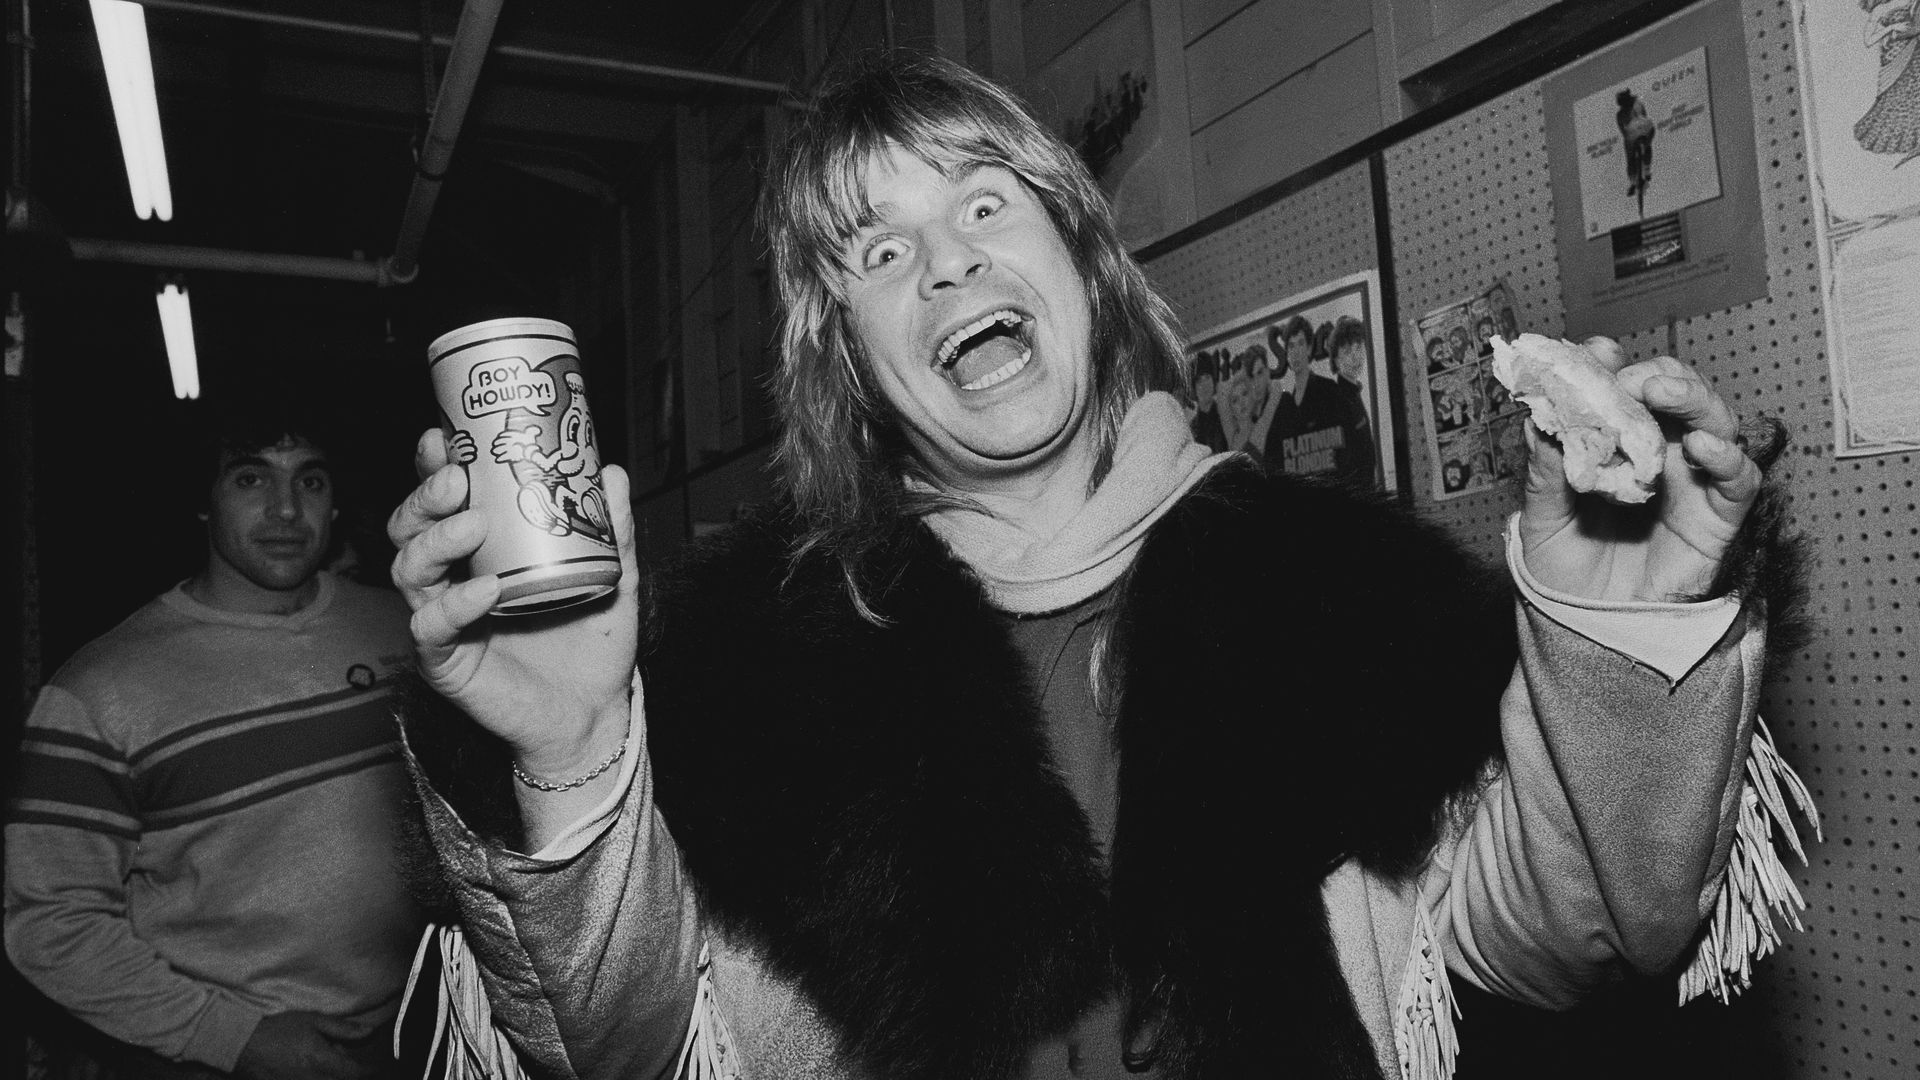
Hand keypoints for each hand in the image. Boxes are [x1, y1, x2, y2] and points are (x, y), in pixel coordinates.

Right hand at [233, 1012, 385, 1079]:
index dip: (369, 1070)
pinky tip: (312, 1069)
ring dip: (333, 1076)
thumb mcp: (313, 1021)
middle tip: (341, 1058)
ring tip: (321, 1061)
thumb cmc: (279, 1029)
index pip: (355, 1073)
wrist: (242, 1044)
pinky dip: (318, 1079)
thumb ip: (343, 1029)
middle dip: (349, 1073)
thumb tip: (369, 1032)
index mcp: (322, 1062)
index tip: (376, 1065)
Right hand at [388, 428, 640, 774]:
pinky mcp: (446, 662)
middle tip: (455, 479)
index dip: (433, 467)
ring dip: (435, 541)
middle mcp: (453, 580)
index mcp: (483, 552)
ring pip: (409, 570)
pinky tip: (484, 589)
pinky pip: (431, 627)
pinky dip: (453, 604)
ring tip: (472, 525)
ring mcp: (445, 619)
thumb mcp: (614, 577)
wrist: (594, 712)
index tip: (443, 437)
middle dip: (425, 497)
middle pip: (411, 528)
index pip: (444, 502)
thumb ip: (613, 530)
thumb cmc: (592, 644)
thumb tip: (610, 473)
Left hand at [1518, 337, 1761, 601]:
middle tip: (1631, 380)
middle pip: (1676, 395)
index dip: (1612, 366)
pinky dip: (1729, 455)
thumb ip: (1545, 470)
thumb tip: (1540, 416)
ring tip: (1661, 394)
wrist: (1585, 630)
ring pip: (1714, 421)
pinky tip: (1702, 447)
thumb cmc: (1563, 573)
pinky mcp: (1717, 517)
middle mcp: (1657, 453)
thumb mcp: (1541, 519)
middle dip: (1657, 377)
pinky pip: (1740, 478)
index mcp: (1613, 443)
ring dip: (1693, 399)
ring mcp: (1690, 481)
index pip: (1622, 388)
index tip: (1596, 354)